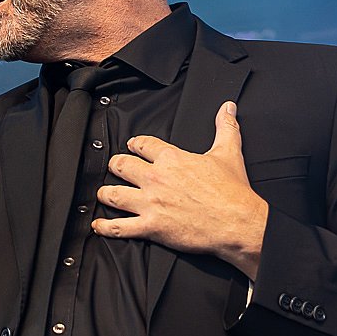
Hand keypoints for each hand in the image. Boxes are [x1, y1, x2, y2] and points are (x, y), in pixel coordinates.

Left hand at [92, 101, 268, 278]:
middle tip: (116, 168)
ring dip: (105, 193)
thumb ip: (225, 127)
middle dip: (116, 166)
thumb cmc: (233, 192)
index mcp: (171, 158)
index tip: (132, 146)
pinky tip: (98, 226)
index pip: (142, 144)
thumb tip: (227, 108)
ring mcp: (151, 202)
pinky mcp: (151, 226)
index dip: (135, 144)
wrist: (238, 223)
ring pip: (114, 194)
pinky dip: (105, 227)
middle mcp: (156, 178)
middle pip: (121, 166)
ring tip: (103, 193)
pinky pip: (119, 227)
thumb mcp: (229, 153)